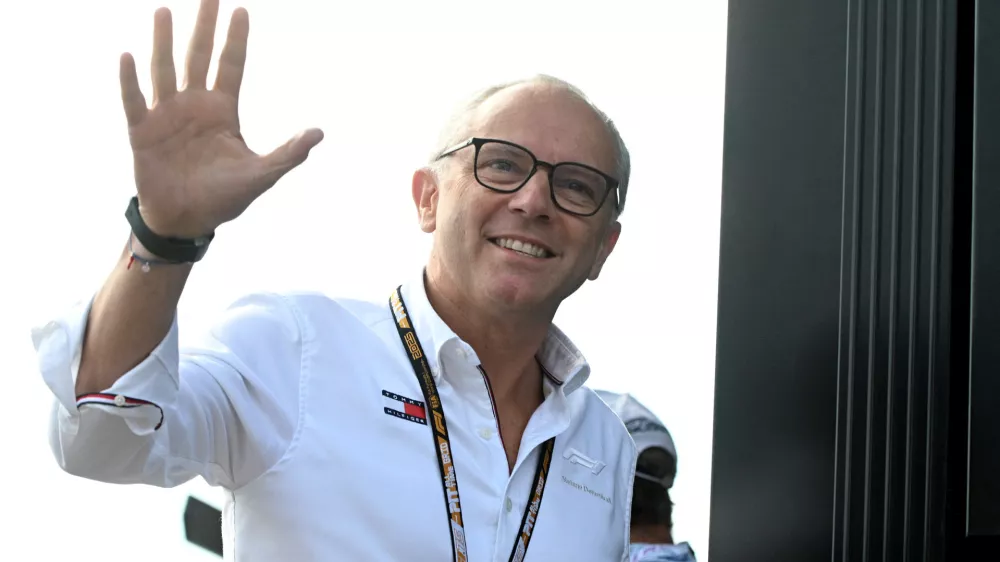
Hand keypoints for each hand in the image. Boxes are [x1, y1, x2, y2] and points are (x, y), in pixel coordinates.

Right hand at [120, 0, 323, 237]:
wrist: (187, 222)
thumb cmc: (223, 198)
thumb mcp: (261, 175)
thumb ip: (288, 154)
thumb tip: (318, 132)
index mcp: (222, 111)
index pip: (230, 66)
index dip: (235, 39)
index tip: (241, 9)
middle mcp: (193, 105)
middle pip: (198, 57)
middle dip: (203, 26)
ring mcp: (166, 115)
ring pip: (165, 70)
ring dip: (164, 42)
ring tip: (165, 11)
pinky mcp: (142, 132)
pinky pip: (134, 101)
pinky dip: (131, 80)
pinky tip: (129, 56)